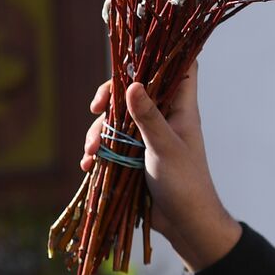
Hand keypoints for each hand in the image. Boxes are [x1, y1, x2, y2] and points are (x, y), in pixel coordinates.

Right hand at [80, 63, 240, 270]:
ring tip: (90, 154)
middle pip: (135, 89)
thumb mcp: (164, 149)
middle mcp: (165, 117)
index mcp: (181, 109)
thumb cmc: (185, 184)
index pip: (182, 67)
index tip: (135, 50)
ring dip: (99, 133)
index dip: (164, 52)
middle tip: (95, 109)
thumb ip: (148, 118)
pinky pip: (111, 144)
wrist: (186, 225)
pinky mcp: (135, 156)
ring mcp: (148, 136)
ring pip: (118, 119)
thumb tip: (132, 84)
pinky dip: (98, 151)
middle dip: (111, 99)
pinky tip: (89, 164)